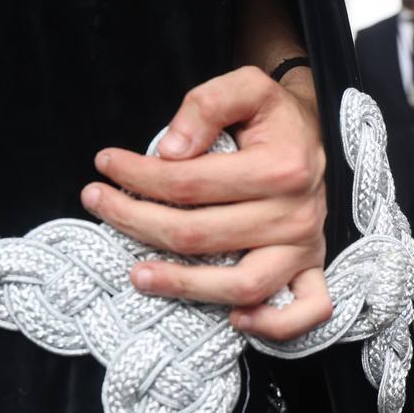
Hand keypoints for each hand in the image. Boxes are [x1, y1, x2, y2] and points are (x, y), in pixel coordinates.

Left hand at [79, 66, 331, 340]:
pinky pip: (304, 312)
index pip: (190, 182)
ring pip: (240, 284)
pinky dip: (272, 325)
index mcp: (281, 168)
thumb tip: (169, 151)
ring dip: (183, 286)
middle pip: (199, 235)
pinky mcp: (312, 269)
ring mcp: (305, 248)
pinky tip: (233, 320)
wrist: (316, 135)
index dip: (138, 175)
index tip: (105, 164)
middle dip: (136, 221)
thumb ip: (207, 105)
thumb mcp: (246, 87)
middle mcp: (296, 214)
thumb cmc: (274, 116)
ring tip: (135, 274)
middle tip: (97, 203)